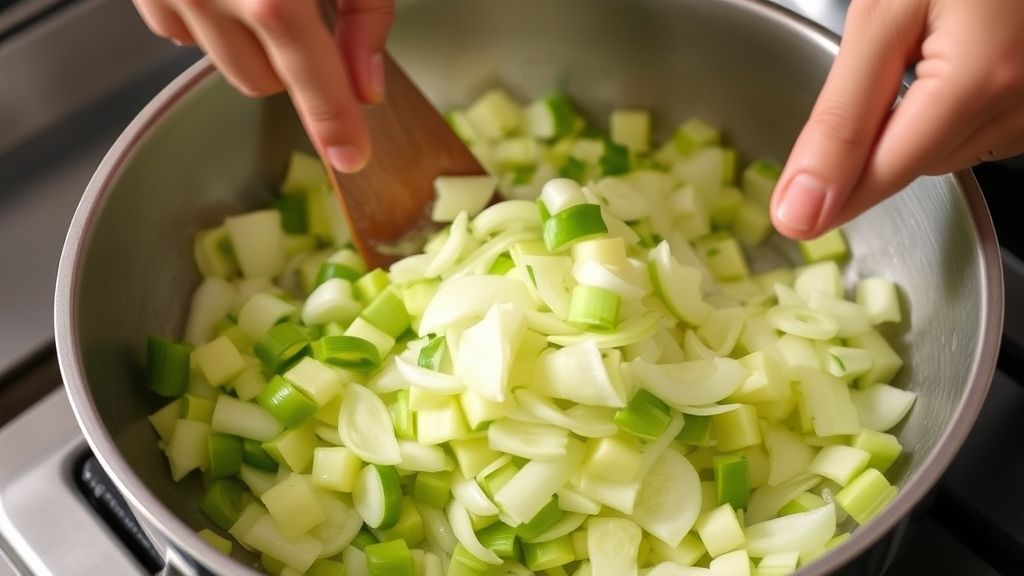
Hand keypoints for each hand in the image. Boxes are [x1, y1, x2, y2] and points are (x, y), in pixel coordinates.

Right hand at [131, 0, 394, 172]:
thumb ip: (365, 16)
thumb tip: (367, 86)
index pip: (314, 81)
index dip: (336, 123)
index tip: (352, 157)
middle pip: (262, 82)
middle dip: (290, 64)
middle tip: (303, 15)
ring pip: (221, 62)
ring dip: (248, 43)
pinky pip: (180, 30)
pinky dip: (207, 19)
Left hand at [770, 0, 1023, 238]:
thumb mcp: (882, 16)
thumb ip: (842, 119)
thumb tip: (801, 206)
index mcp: (981, 82)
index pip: (886, 173)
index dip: (833, 193)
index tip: (792, 215)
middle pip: (916, 161)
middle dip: (880, 134)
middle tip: (882, 62)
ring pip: (949, 149)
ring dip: (920, 118)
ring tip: (931, 44)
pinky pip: (984, 127)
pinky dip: (955, 106)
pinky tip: (957, 55)